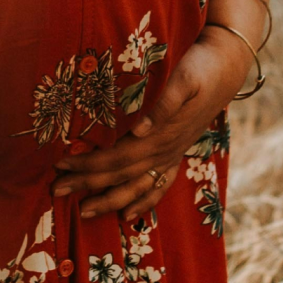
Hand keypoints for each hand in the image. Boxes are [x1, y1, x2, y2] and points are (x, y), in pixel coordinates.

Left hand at [49, 26, 251, 225]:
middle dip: (86, 185)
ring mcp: (172, 156)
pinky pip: (159, 187)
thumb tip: (141, 129)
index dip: (88, 164)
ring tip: (84, 211)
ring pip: (136, 188)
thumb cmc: (200, 69)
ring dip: (108, 201)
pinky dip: (143, 203)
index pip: (116, 157)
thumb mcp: (184, 79)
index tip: (60, 164)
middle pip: (119, 176)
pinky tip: (128, 214)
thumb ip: (164, 104)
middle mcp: (164, 151)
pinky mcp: (177, 154)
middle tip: (55, 191)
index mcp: (160, 135)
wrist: (227, 68)